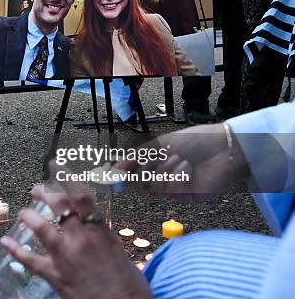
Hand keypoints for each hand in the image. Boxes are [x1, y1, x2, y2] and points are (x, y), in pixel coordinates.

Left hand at [0, 185, 151, 298]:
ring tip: (23, 211)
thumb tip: (97, 231)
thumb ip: (103, 238)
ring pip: (41, 228)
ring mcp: (65, 256)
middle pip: (58, 206)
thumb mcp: (119, 253)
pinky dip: (15, 250)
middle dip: (44, 192)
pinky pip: (30, 260)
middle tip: (36, 188)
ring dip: (29, 216)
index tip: (56, 166)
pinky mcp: (55, 275)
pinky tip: (5, 242)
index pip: (81, 195)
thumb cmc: (130, 287)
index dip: (66, 177)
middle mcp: (80, 239)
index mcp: (100, 231)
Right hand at [114, 123, 247, 202]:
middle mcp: (163, 178)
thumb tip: (116, 166)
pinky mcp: (187, 197)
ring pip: (155, 188)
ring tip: (180, 159)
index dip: (123, 174)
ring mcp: (175, 189)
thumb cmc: (195, 141)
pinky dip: (177, 177)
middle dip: (146, 169)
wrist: (223, 147)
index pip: (132, 174)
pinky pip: (172, 192)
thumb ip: (137, 156)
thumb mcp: (161, 144)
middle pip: (140, 184)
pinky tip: (188, 167)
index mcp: (156, 165)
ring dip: (166, 171)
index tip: (114, 173)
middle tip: (155, 158)